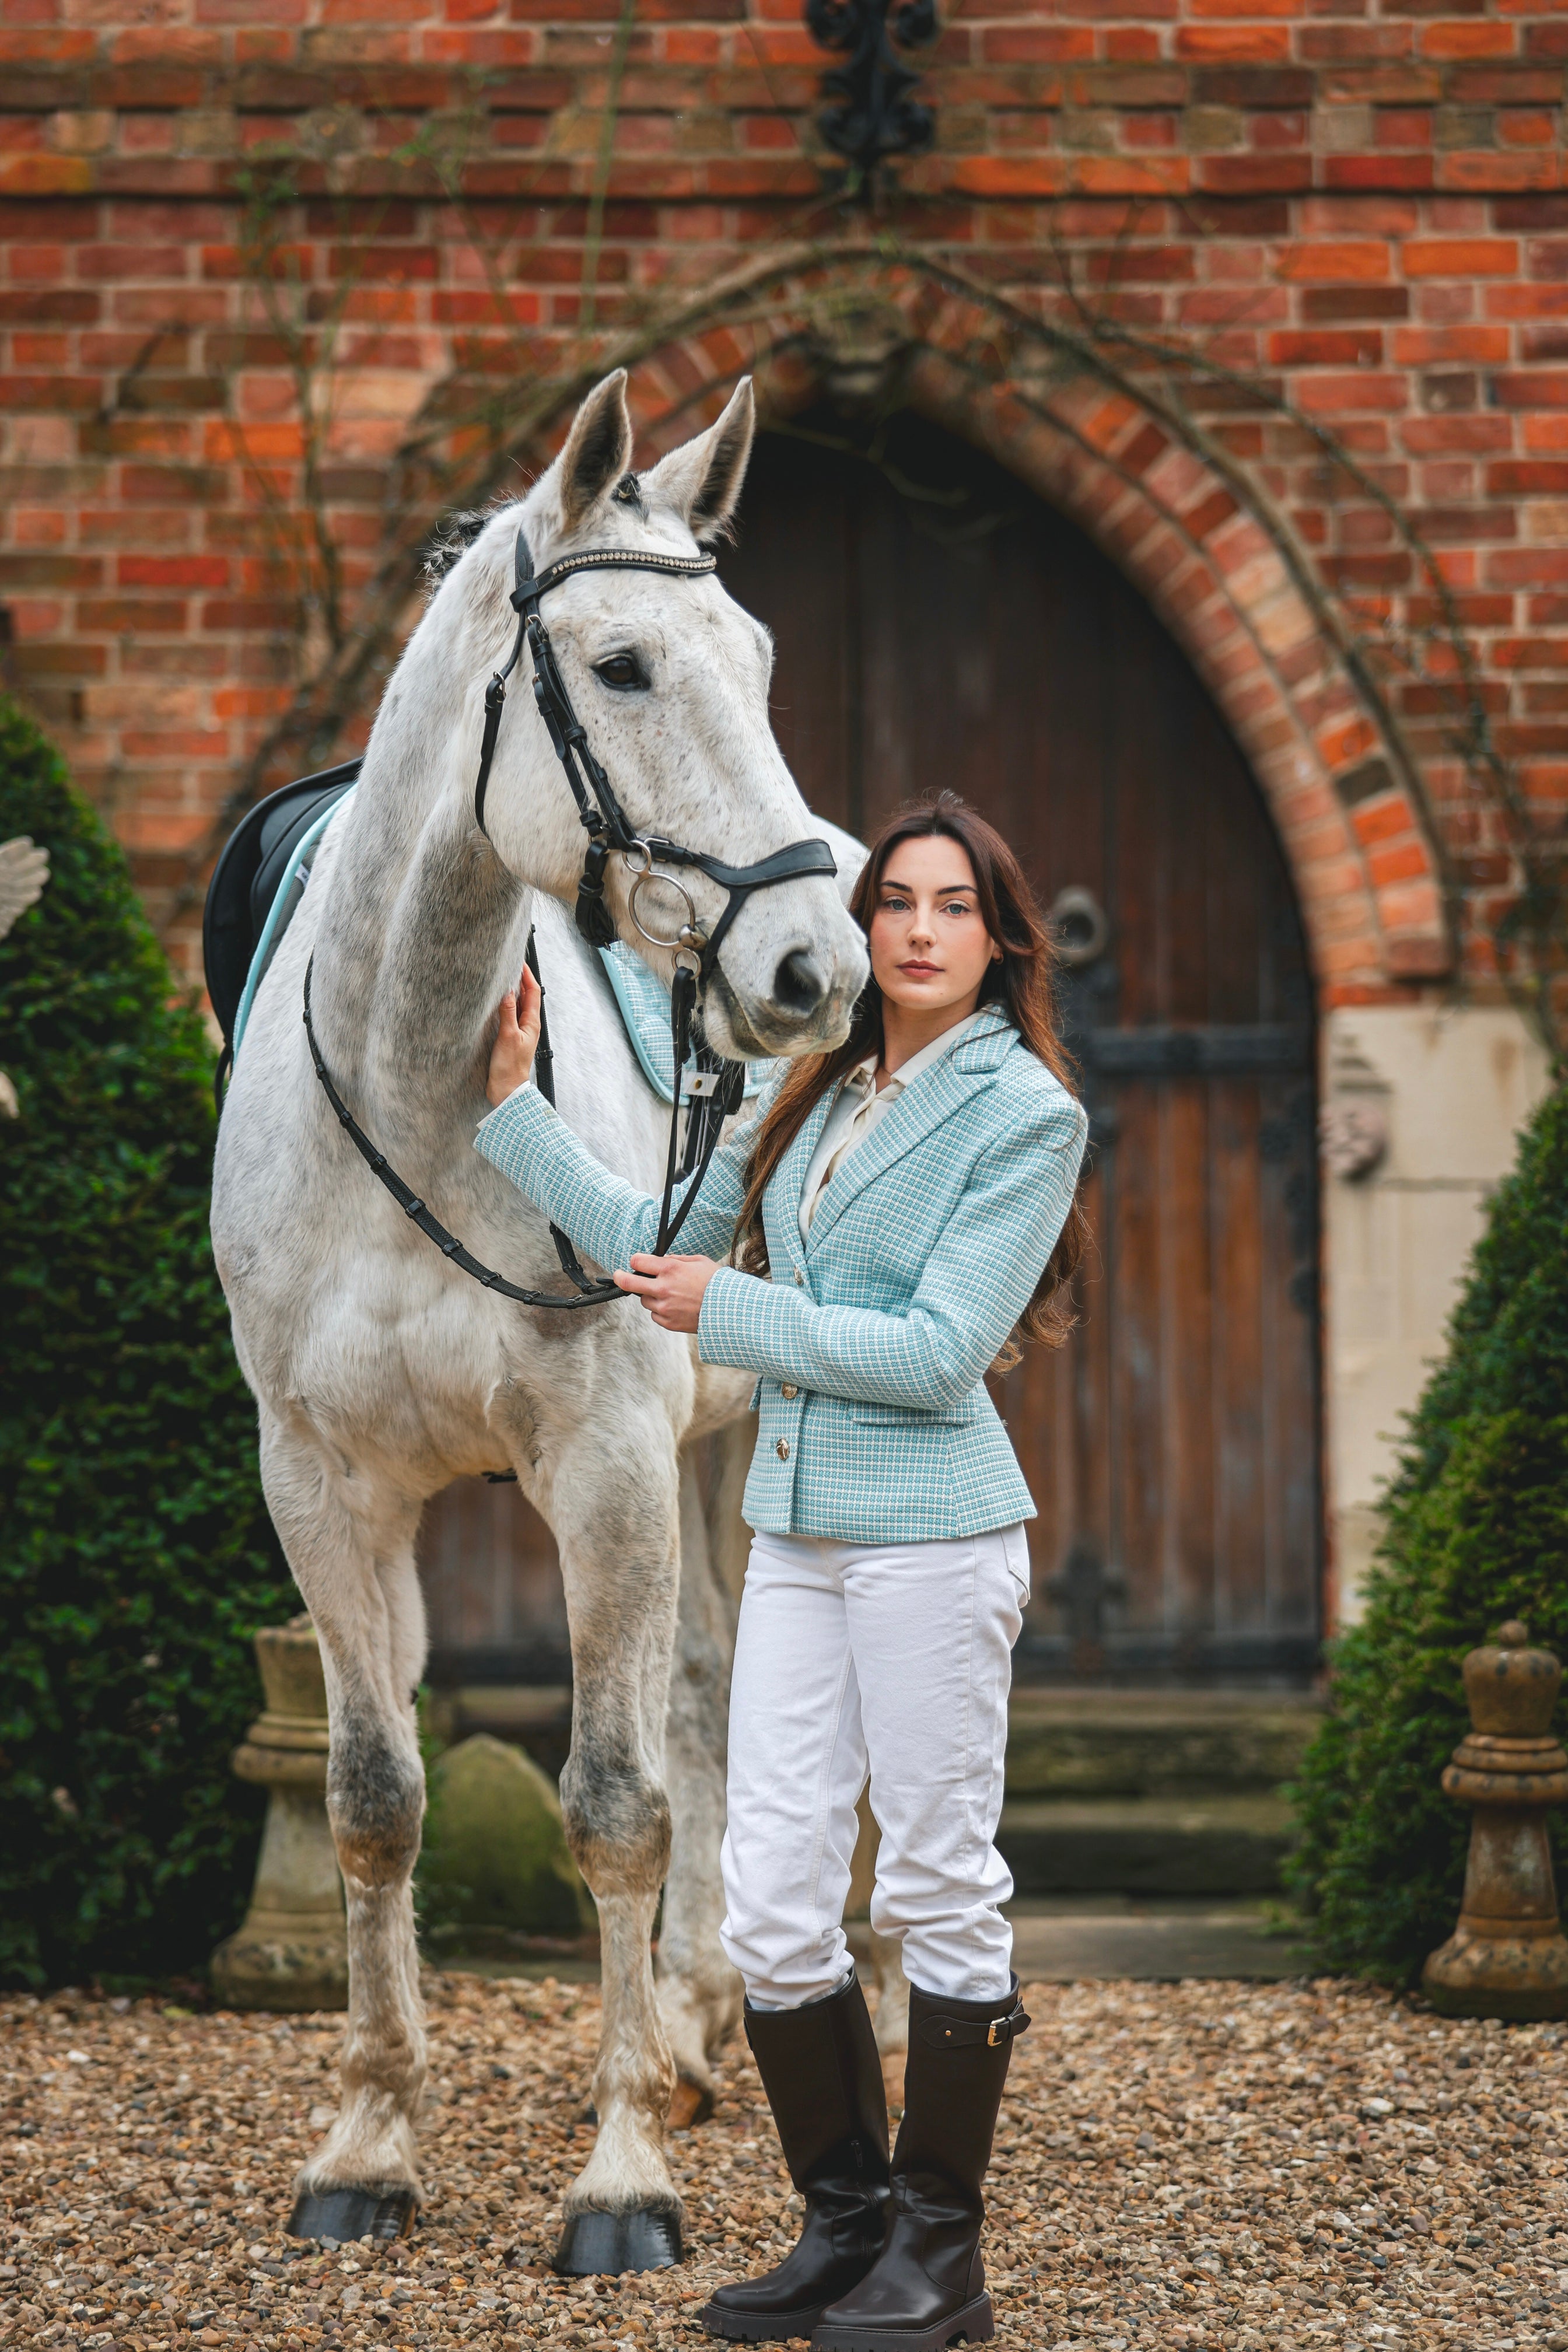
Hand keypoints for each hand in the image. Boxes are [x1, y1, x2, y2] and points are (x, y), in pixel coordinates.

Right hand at [487, 965, 542, 1106]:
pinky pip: (511, 1016)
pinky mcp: (510, 1038)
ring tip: (503, 979)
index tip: (520, 962)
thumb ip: (508, 1013)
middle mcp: (528, 1025)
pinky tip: (497, 1003)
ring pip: (519, 1006)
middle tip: (509, 966)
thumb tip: (509, 991)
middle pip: (527, 997)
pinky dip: (506, 1005)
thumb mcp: (507, 1037)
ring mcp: (520, 1031)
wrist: (507, 1090)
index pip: (533, 993)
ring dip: (513, 992)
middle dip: (520, 980)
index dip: (527, 976)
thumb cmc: (509, 1067)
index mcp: (532, 1023)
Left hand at [613, 1252, 719, 1332]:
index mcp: (670, 1269)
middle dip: (620, 1277)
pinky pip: (655, 1315)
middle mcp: (663, 1288)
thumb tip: (663, 1259)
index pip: (638, 1261)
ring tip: (670, 1295)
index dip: (635, 1260)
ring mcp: (664, 1307)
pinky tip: (676, 1307)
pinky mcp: (668, 1322)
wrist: (730, 1309)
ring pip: (644, 1300)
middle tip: (618, 1276)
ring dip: (651, 1296)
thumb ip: (677, 1259)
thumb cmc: (717, 1283)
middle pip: (629, 1282)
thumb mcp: (699, 1261)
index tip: (635, 1262)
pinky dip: (661, 1310)